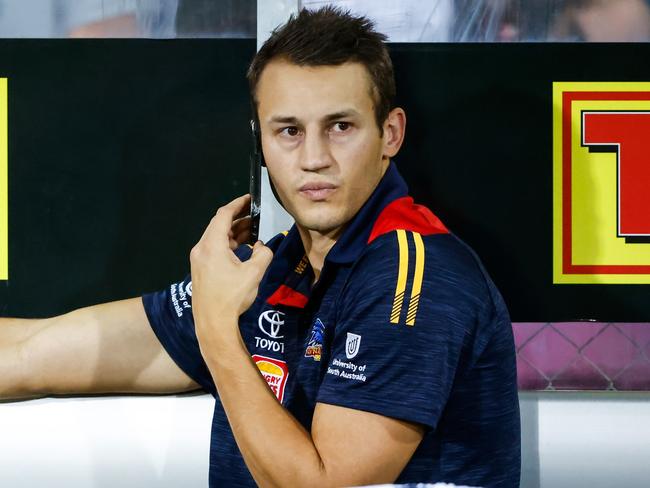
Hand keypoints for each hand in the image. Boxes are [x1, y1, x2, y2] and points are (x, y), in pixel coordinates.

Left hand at [190, 195, 272, 345]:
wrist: (213, 323)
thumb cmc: (232, 296)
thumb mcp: (254, 273)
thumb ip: (262, 254)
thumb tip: (261, 247)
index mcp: (211, 245)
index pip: (223, 215)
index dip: (237, 204)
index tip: (250, 199)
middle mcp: (201, 249)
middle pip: (218, 225)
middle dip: (237, 218)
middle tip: (254, 214)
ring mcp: (199, 260)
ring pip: (216, 237)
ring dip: (233, 232)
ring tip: (252, 230)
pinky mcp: (201, 270)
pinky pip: (214, 249)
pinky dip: (228, 244)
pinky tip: (242, 248)